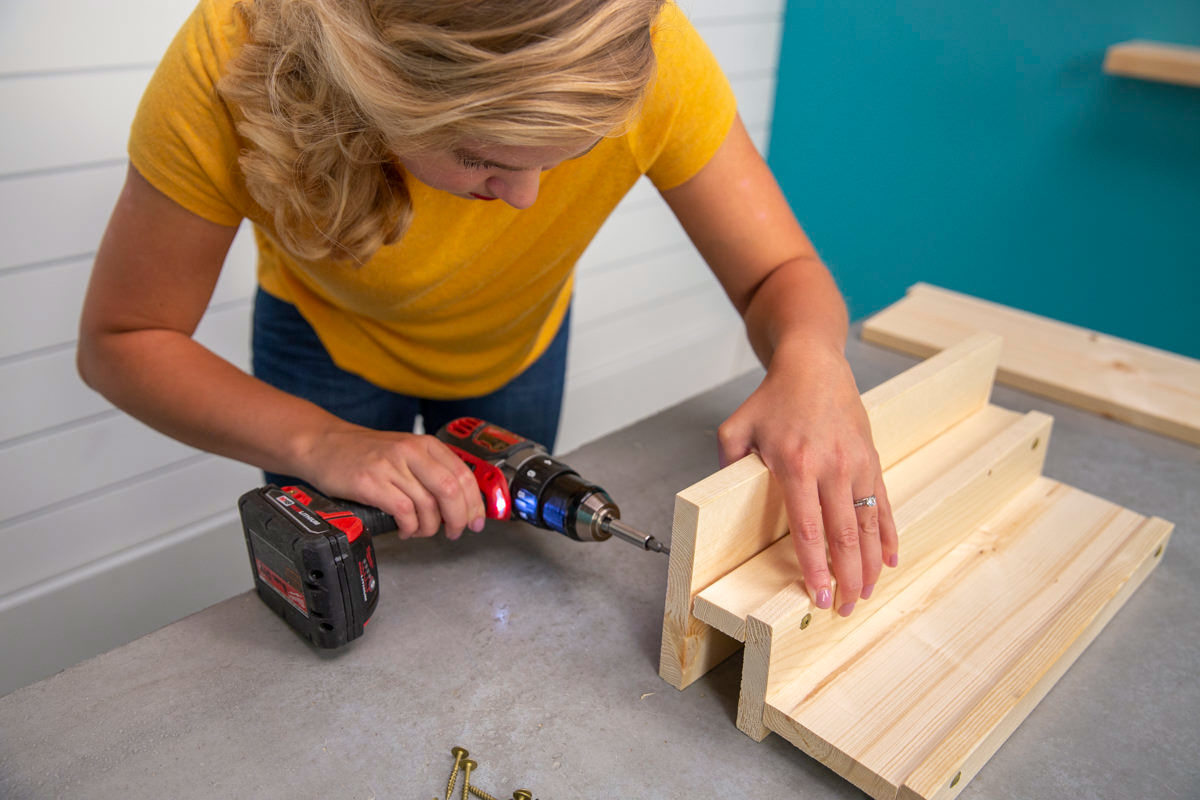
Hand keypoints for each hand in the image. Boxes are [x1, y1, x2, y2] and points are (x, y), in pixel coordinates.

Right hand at [302, 425, 486, 539]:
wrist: (322, 444)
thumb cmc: (364, 453)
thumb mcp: (404, 452)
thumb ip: (431, 471)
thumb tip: (460, 503)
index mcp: (425, 444)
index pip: (463, 474)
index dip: (474, 503)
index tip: (477, 521)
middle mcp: (410, 451)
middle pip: (451, 490)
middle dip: (458, 518)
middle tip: (454, 532)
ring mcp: (390, 466)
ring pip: (428, 505)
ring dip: (430, 527)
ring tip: (421, 532)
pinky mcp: (370, 483)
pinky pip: (404, 512)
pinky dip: (410, 528)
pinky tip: (405, 530)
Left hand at [717, 339, 897, 615]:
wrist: (813, 363)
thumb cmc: (774, 397)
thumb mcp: (737, 426)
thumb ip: (726, 462)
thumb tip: (718, 494)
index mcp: (796, 465)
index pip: (809, 529)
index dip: (816, 567)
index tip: (819, 595)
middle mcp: (832, 467)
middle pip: (844, 535)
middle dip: (847, 577)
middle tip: (846, 607)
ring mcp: (856, 463)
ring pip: (869, 524)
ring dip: (870, 563)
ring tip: (867, 593)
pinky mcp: (871, 458)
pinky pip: (883, 503)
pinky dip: (888, 534)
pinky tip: (890, 560)